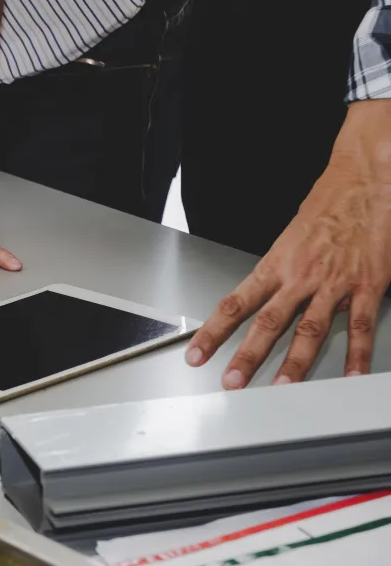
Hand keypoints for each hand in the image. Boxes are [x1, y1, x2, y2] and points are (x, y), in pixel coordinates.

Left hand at [185, 102, 390, 387]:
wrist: (368, 178)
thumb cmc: (331, 199)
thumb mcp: (293, 233)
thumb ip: (282, 266)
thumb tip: (267, 291)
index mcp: (277, 262)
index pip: (235, 302)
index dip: (212, 331)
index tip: (197, 352)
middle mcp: (300, 276)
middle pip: (266, 323)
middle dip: (246, 355)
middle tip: (231, 381)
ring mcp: (334, 283)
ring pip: (309, 330)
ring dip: (295, 362)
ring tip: (283, 387)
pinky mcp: (367, 285)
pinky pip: (359, 326)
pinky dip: (356, 354)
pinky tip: (350, 375)